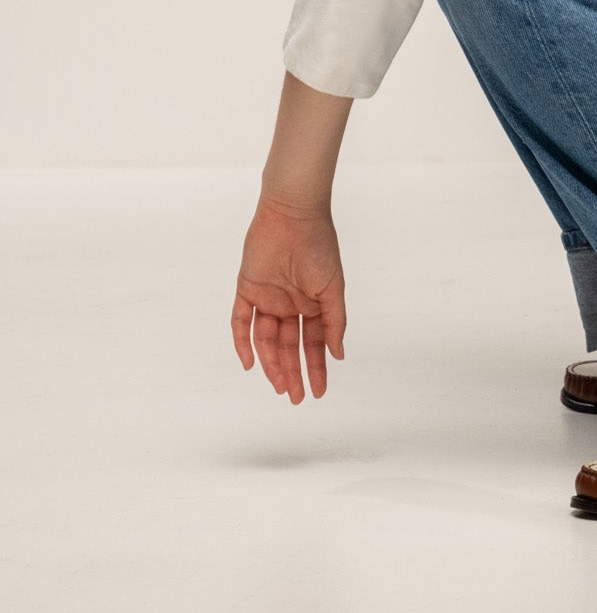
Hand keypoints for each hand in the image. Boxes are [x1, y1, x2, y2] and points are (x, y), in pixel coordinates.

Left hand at [231, 199, 346, 404]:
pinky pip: (240, 322)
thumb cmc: (319, 246)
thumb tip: (339, 355)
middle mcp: (289, 304)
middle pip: (288, 346)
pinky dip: (242, 343)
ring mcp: (267, 298)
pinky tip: (249, 364)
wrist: (293, 215)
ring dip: (271, 363)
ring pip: (265, 340)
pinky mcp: (246, 289)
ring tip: (280, 385)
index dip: (316, 367)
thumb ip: (334, 322)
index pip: (313, 343)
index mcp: (312, 303)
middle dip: (293, 372)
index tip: (318, 391)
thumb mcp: (333, 287)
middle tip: (296, 397)